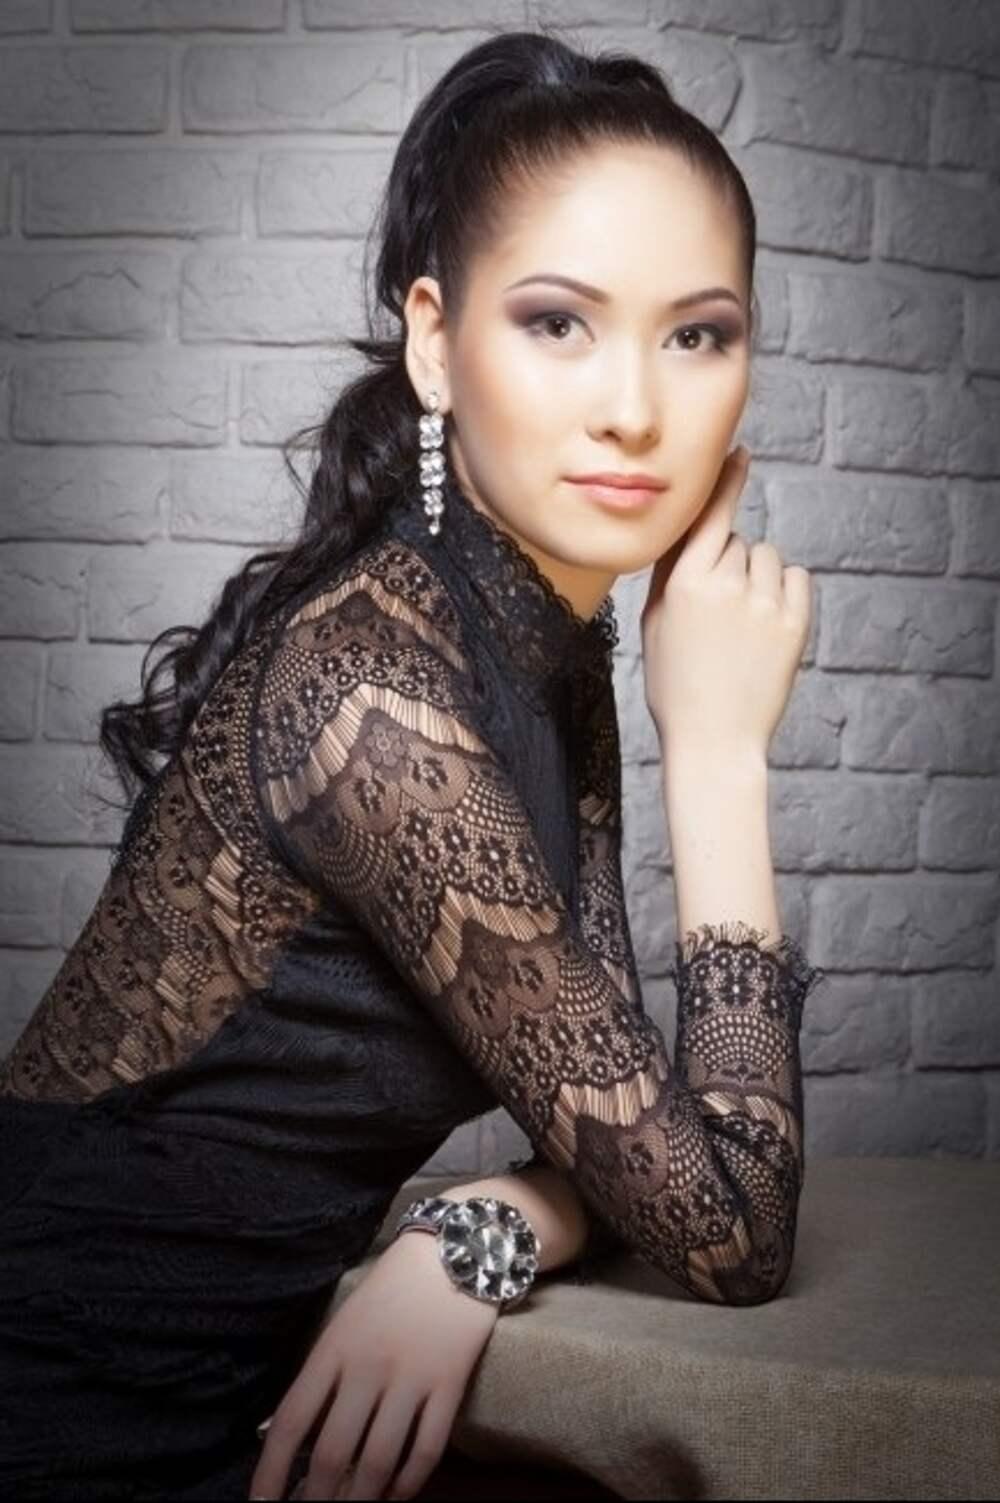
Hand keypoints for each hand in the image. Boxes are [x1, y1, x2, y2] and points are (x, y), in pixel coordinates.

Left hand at [248, 1230, 499, 1500]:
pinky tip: (396, 1495)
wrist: (454, 1249)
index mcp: (333, 1349)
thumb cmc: (391, 1289)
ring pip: (378, 1461)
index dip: (270, 1472)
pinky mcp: (449, 1384)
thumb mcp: (343, 1324)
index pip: (291, 1422)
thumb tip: (274, 1433)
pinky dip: (409, 1483)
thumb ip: (318, 1378)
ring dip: (360, 1500)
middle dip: (316, 1499)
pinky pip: (426, 1449)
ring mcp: (410, 1378)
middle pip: (332, 1453)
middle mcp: (367, 1367)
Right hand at [640, 446, 812, 758]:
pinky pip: (796, 579)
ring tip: (741, 626)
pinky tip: (766, 626)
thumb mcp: (656, 623)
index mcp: (685, 582)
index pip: (711, 514)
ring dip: (758, 578)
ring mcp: (766, 603)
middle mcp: (727, 584)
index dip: (726, 480)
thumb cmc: (674, 683)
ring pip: (769, 559)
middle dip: (731, 564)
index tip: (739, 452)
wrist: (713, 740)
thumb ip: (673, 571)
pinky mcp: (796, 623)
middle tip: (716, 614)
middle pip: (739, 541)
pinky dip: (785, 593)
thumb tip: (691, 525)